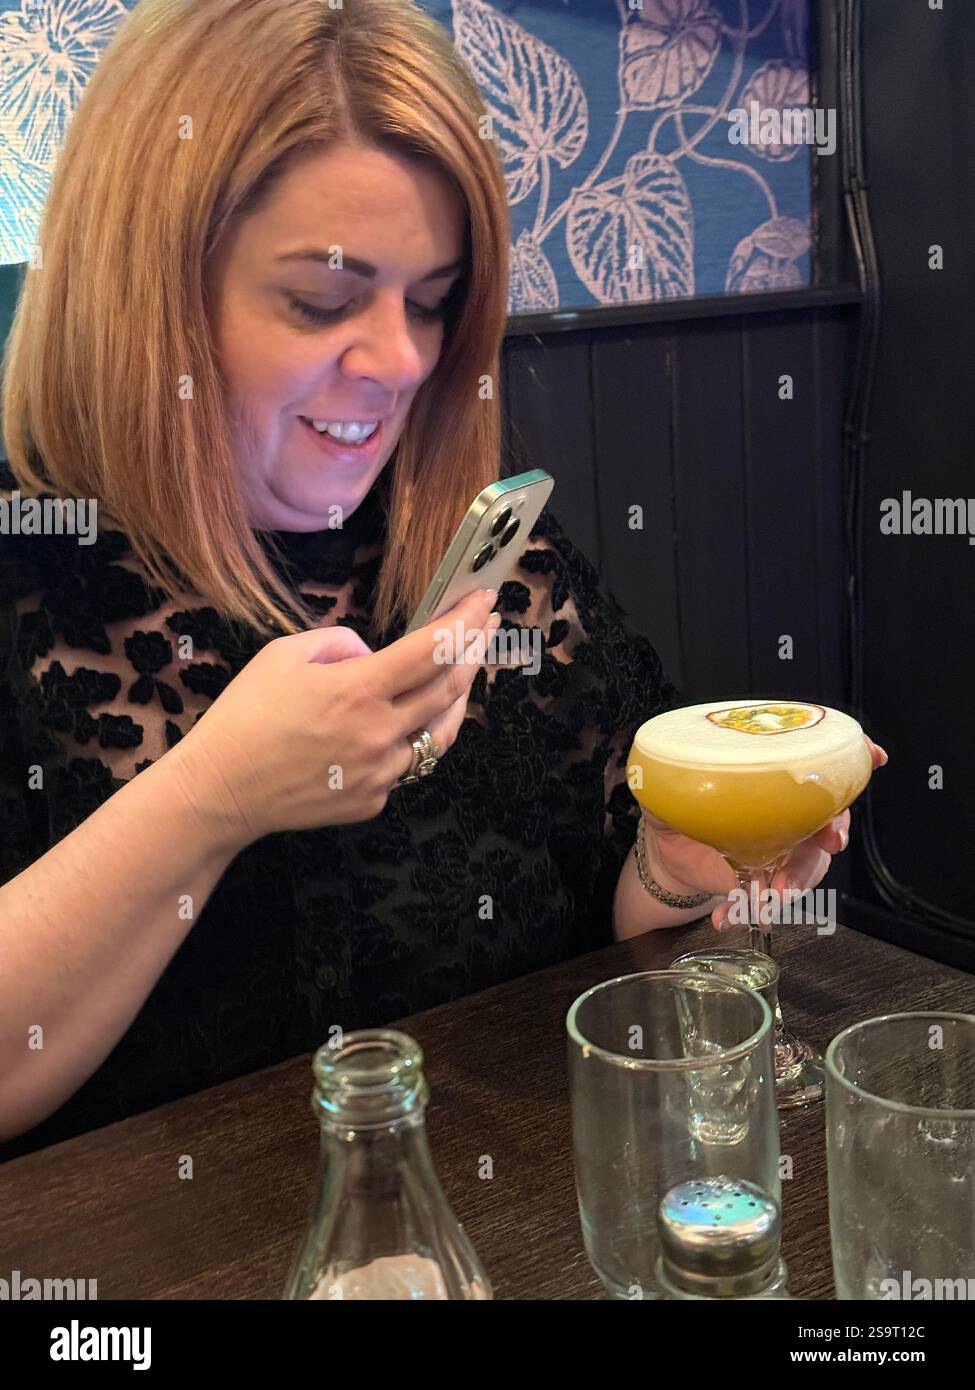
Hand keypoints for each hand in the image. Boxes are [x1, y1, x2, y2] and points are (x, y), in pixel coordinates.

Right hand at [166, 588, 500, 846]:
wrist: (220, 791)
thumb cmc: (245, 717)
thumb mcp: (284, 654)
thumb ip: (341, 642)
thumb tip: (373, 655)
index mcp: (359, 690)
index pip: (433, 649)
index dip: (465, 621)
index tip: (483, 601)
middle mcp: (379, 734)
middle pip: (451, 688)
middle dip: (474, 651)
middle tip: (484, 629)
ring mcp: (380, 773)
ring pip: (438, 733)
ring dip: (454, 700)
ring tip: (461, 674)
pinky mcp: (373, 801)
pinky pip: (404, 765)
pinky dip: (406, 740)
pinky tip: (397, 725)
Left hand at [642, 734, 888, 932]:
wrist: (671, 857)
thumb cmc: (678, 814)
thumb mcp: (667, 796)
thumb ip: (664, 787)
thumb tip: (652, 782)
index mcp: (771, 782)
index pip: (822, 763)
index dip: (855, 756)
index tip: (873, 756)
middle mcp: (789, 812)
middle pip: (830, 817)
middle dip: (833, 831)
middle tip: (827, 843)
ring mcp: (786, 849)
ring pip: (811, 864)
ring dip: (795, 882)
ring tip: (768, 897)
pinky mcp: (773, 882)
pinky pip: (779, 899)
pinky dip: (754, 909)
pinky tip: (728, 916)